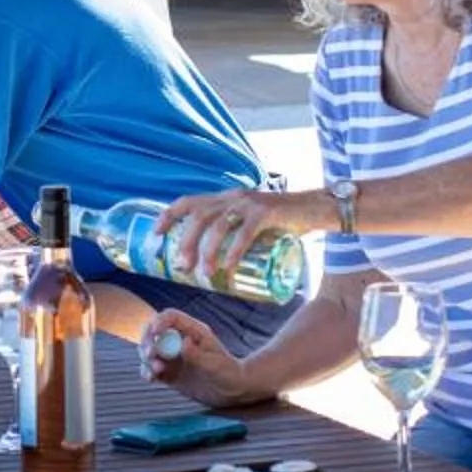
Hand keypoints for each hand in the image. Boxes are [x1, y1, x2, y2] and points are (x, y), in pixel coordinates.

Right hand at [139, 309, 251, 407]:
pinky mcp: (169, 373)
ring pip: (150, 351)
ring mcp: (173, 357)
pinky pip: (151, 369)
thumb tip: (183, 342)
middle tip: (149, 355)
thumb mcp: (215, 364)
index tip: (155, 333)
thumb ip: (197, 354)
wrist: (232, 391)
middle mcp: (179, 341)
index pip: (171, 317)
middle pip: (155, 332)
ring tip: (156, 371)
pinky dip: (147, 372)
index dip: (160, 321)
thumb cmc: (228, 373)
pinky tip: (150, 378)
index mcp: (193, 331)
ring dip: (147, 359)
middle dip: (148, 341)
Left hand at [159, 186, 324, 281]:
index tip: (155, 234)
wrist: (317, 208)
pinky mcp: (268, 212)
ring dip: (207, 251)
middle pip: (198, 216)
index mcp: (225, 198)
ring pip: (218, 226)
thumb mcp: (251, 223)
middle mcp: (233, 197)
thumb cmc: (283, 221)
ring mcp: (250, 203)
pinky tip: (228, 268)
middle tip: (181, 266)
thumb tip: (214, 262)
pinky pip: (245, 233)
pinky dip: (234, 252)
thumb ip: (234, 234)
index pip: (188, 201)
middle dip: (185, 241)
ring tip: (205, 274)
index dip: (168, 216)